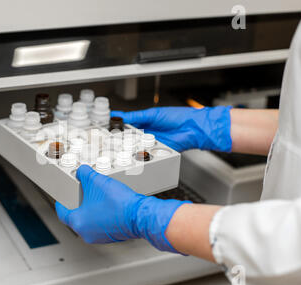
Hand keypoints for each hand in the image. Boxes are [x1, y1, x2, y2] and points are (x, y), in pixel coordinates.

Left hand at [55, 165, 189, 252]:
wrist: (140, 214)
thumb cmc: (118, 203)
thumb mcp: (96, 181)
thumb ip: (84, 174)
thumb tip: (82, 172)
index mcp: (78, 222)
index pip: (63, 213)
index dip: (61, 203)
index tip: (62, 199)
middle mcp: (87, 233)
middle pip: (77, 217)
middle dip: (80, 204)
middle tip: (83, 194)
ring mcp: (101, 237)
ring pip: (91, 221)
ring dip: (93, 210)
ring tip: (100, 197)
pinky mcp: (113, 236)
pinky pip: (103, 225)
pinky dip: (104, 216)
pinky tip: (111, 205)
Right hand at [111, 106, 231, 151]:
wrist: (193, 128)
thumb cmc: (178, 117)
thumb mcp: (153, 114)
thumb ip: (137, 116)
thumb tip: (121, 116)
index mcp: (145, 121)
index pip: (127, 124)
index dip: (118, 126)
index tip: (107, 127)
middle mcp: (148, 132)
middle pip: (130, 137)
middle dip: (121, 139)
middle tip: (112, 139)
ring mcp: (152, 142)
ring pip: (136, 146)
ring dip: (131, 147)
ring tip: (123, 146)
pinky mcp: (158, 151)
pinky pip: (146, 154)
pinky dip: (141, 153)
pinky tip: (137, 151)